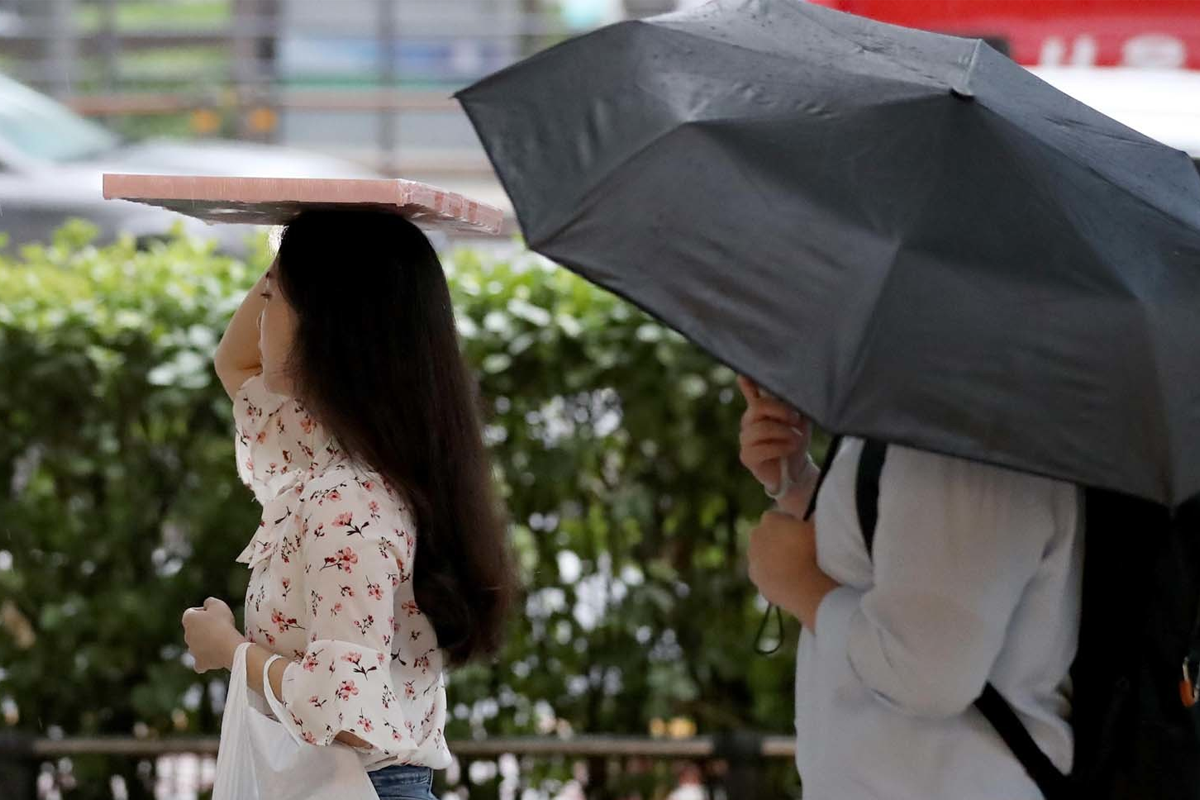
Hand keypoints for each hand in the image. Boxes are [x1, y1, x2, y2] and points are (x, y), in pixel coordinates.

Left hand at [182, 597, 245, 672]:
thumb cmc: (222, 623)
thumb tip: (207, 604)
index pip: (192, 612)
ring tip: (220, 641)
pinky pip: (199, 662)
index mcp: (188, 619)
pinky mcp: (199, 662)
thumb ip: (210, 602)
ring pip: (196, 646)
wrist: (228, 645)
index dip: (204, 611)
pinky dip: (205, 660)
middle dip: (204, 628)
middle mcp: (186, 635)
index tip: (215, 614)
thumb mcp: (218, 604)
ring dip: (205, 643)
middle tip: (220, 627)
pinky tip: (212, 657)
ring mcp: (192, 650)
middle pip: (194, 630)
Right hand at [737, 376, 810, 492]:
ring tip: (796, 439)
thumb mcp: (799, 420)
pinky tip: (789, 448)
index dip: (747, 382)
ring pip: (762, 428)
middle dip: (780, 411)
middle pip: (758, 407)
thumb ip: (793, 406)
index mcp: (760, 409)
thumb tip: (794, 391)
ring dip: (784, 433)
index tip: (744, 374)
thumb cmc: (795, 441)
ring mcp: (745, 439)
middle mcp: (749, 421)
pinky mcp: (747, 456)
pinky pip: (762, 448)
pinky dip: (780, 447)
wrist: (796, 469)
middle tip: (796, 419)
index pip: (751, 391)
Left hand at [747, 511, 837, 627]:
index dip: (789, 523)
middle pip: (767, 534)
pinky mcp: (755, 578)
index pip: (776, 516)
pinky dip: (773, 575)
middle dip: (778, 539)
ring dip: (774, 558)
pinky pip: (764, 573)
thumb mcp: (819, 529)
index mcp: (770, 519)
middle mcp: (756, 536)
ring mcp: (753, 559)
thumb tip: (816, 516)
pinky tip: (789, 580)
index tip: (801, 531)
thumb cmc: (814, 553)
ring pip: (763, 555)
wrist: (804, 587)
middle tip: (798, 549)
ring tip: (795, 566)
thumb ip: (813, 519)